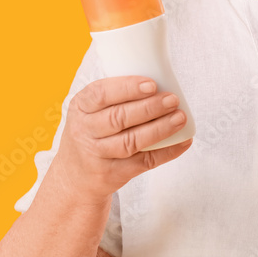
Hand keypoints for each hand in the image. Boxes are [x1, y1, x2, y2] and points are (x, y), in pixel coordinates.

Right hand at [54, 75, 190, 201]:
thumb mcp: (90, 110)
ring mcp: (97, 155)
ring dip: (160, 129)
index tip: (152, 84)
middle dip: (149, 107)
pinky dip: (166, 152)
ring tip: (180, 118)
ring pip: (131, 141)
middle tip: (172, 100)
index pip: (101, 94)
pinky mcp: (111, 174)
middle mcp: (85, 131)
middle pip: (118, 118)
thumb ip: (116, 96)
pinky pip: (143, 162)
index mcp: (81, 107)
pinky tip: (182, 141)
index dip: (127, 88)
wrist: (74, 177)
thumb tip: (162, 79)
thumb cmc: (92, 132)